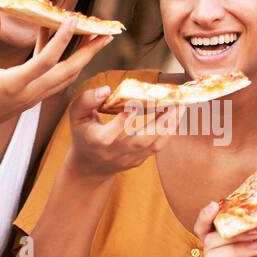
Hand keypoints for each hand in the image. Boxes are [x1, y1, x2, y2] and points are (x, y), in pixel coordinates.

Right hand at [0, 5, 110, 148]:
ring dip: (82, 58)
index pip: (46, 60)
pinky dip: (61, 61)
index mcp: (15, 84)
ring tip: (95, 38)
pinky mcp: (31, 98)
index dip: (61, 39)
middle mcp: (29, 93)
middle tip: (107, 34)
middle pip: (68, 72)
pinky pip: (53, 78)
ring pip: (65, 77)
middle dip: (89, 53)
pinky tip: (55, 38)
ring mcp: (33, 98)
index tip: (73, 20)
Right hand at [63, 86, 180, 179]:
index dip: (120, 123)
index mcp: (96, 142)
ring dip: (169, 126)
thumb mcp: (76, 116)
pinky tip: (175, 114)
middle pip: (139, 142)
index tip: (132, 107)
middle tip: (172, 103)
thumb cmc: (83, 134)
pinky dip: (168, 130)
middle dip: (158, 123)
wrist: (90, 166)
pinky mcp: (140, 160)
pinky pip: (158, 146)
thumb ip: (87, 101)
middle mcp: (114, 153)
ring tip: (180, 106)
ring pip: (153, 145)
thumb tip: (106, 90)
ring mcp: (129, 159)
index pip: (107, 136)